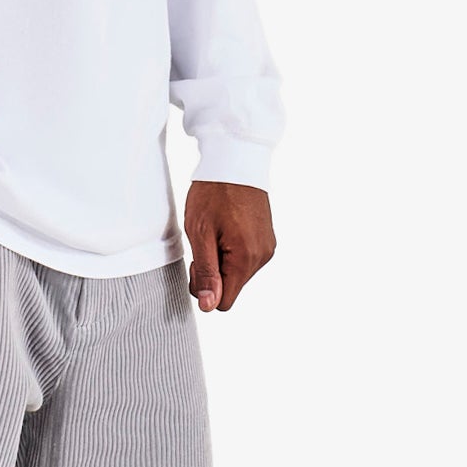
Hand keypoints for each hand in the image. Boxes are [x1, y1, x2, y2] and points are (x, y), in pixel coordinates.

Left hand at [183, 180, 275, 311]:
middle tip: (204, 241)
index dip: (206, 287)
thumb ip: (206, 272)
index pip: (224, 302)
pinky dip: (232, 251)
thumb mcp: (200, 233)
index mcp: (246, 258)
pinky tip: (227, 228)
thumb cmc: (214, 194)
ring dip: (222, 260)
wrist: (235, 161)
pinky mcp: (267, 239)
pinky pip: (246, 259)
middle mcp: (262, 256)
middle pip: (231, 287)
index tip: (199, 260)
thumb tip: (209, 306)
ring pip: (237, 274)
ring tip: (216, 231)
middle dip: (213, 272)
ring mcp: (267, 248)